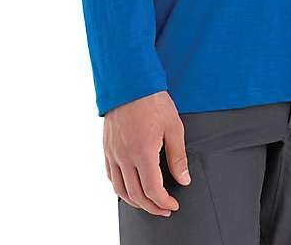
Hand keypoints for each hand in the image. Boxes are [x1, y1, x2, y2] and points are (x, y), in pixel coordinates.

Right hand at [103, 90, 190, 216]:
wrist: (130, 81)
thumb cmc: (153, 101)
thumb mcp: (174, 127)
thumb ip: (178, 157)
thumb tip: (183, 179)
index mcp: (143, 152)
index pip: (153, 190)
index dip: (164, 202)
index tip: (173, 205)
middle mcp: (125, 156)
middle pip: (136, 195)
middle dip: (152, 207)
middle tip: (164, 209)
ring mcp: (113, 153)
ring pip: (120, 189)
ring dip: (135, 201)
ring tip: (148, 203)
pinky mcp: (107, 147)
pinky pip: (110, 175)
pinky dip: (120, 187)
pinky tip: (130, 187)